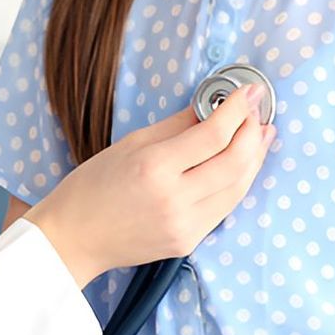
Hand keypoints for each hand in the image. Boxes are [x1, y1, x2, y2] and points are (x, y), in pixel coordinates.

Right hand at [25, 85, 272, 283]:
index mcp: (154, 168)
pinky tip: (241, 165)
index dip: (237, 110)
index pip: (213, 135)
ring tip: (260, 135)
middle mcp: (174, 199)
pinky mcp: (189, 242)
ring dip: (254, 158)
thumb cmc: (92, 187)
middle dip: (253, 132)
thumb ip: (176, 126)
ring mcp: (184, 225)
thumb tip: (210, 107)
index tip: (248, 92)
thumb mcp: (129, 144)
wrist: (74, 238)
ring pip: (238, 187)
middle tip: (258, 111)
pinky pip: (225, 207)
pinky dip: (238, 182)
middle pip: (235, 162)